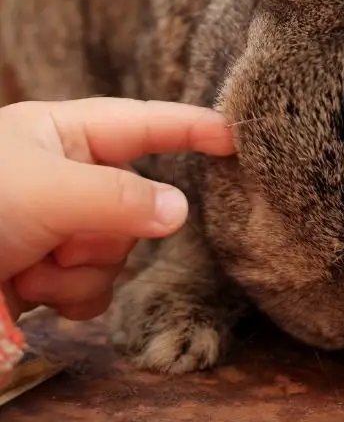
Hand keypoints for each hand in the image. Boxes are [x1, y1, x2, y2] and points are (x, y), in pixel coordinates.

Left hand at [0, 98, 233, 320]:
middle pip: (134, 205)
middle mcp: (67, 177)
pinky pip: (96, 289)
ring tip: (30, 265)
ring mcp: (59, 227)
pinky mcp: (49, 273)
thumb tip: (180, 211)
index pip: (142, 124)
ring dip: (77, 271)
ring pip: (117, 254)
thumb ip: (118, 198)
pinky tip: (31, 289)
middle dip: (102, 232)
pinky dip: (69, 296)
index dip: (190, 127)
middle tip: (59, 239)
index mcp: (64, 134)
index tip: (235, 136)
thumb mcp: (47, 190)